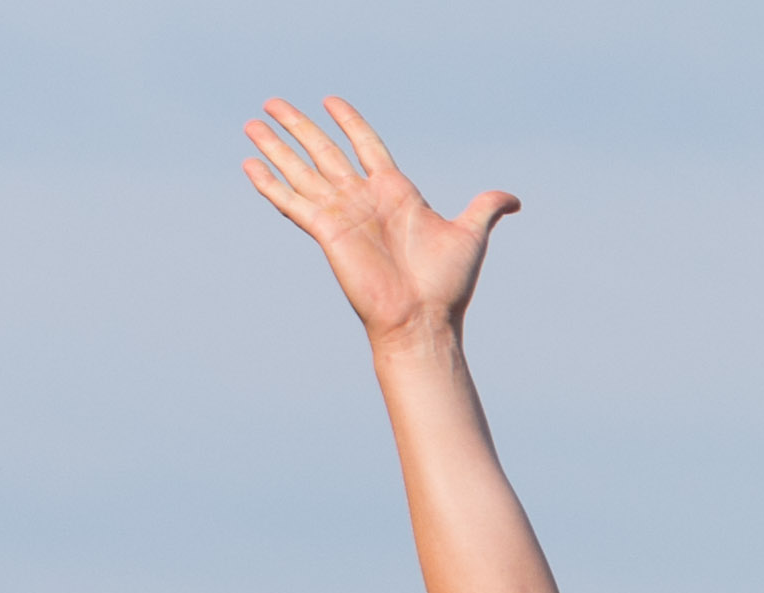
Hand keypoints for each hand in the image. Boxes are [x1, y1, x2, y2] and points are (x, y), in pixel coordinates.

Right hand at [243, 96, 504, 343]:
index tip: (331, 101)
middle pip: (324, 151)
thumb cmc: (447, 285)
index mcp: (395, 192)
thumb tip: (513, 199)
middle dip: (298, 126)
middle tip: (272, 103)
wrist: (423, 319)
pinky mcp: (326, 232)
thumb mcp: (471, 236)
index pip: (366, 144)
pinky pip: (292, 202)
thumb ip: (486, 208)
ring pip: (301, 171)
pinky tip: (249, 166)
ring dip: (275, 148)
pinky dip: (270, 184)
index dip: (348, 122)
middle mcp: (363, 199)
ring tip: (251, 124)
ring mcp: (342, 214)